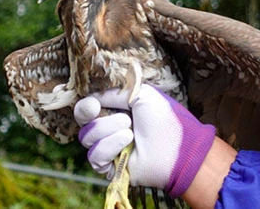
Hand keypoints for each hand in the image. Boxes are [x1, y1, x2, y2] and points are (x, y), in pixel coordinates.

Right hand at [74, 84, 215, 196]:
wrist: (177, 148)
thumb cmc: (164, 119)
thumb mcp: (141, 94)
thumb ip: (115, 92)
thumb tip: (93, 96)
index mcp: (115, 111)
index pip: (88, 107)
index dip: (86, 104)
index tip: (94, 103)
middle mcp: (108, 129)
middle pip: (82, 122)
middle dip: (88, 114)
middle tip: (98, 109)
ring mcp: (108, 148)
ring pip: (87, 137)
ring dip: (107, 129)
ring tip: (129, 128)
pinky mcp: (109, 167)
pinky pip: (95, 156)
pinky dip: (110, 146)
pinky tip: (128, 142)